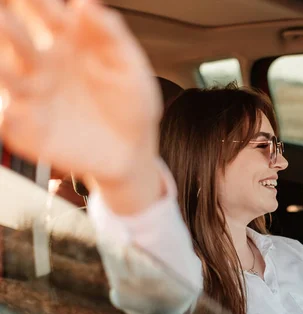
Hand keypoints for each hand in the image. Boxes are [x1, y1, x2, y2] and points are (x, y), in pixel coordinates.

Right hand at [0, 0, 161, 190]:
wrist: (133, 151)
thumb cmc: (132, 104)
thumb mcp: (130, 67)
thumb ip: (110, 34)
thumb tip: (87, 3)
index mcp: (67, 43)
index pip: (44, 13)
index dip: (37, 2)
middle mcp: (43, 65)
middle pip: (16, 39)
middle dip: (9, 27)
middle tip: (6, 18)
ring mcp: (33, 97)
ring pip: (7, 76)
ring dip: (2, 67)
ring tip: (6, 63)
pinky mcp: (28, 129)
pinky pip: (9, 119)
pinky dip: (8, 114)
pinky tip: (14, 110)